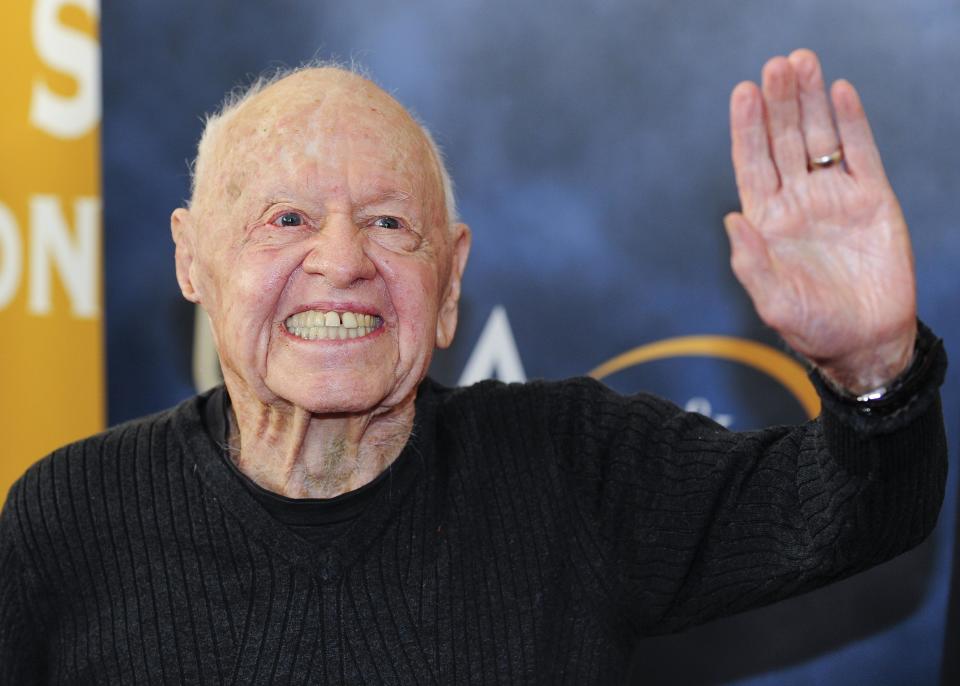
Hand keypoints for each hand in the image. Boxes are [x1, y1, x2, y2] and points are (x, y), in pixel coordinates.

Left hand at [726, 49, 915, 394]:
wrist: (867, 342)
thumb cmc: (813, 329)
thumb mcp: (774, 302)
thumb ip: (751, 263)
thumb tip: (729, 220)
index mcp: (768, 221)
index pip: (752, 164)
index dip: (747, 129)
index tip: (743, 93)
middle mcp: (797, 202)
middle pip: (784, 141)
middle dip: (778, 103)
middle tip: (776, 65)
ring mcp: (834, 198)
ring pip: (819, 138)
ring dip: (810, 101)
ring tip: (802, 63)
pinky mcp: (872, 200)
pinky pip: (861, 153)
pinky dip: (852, 123)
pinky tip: (841, 92)